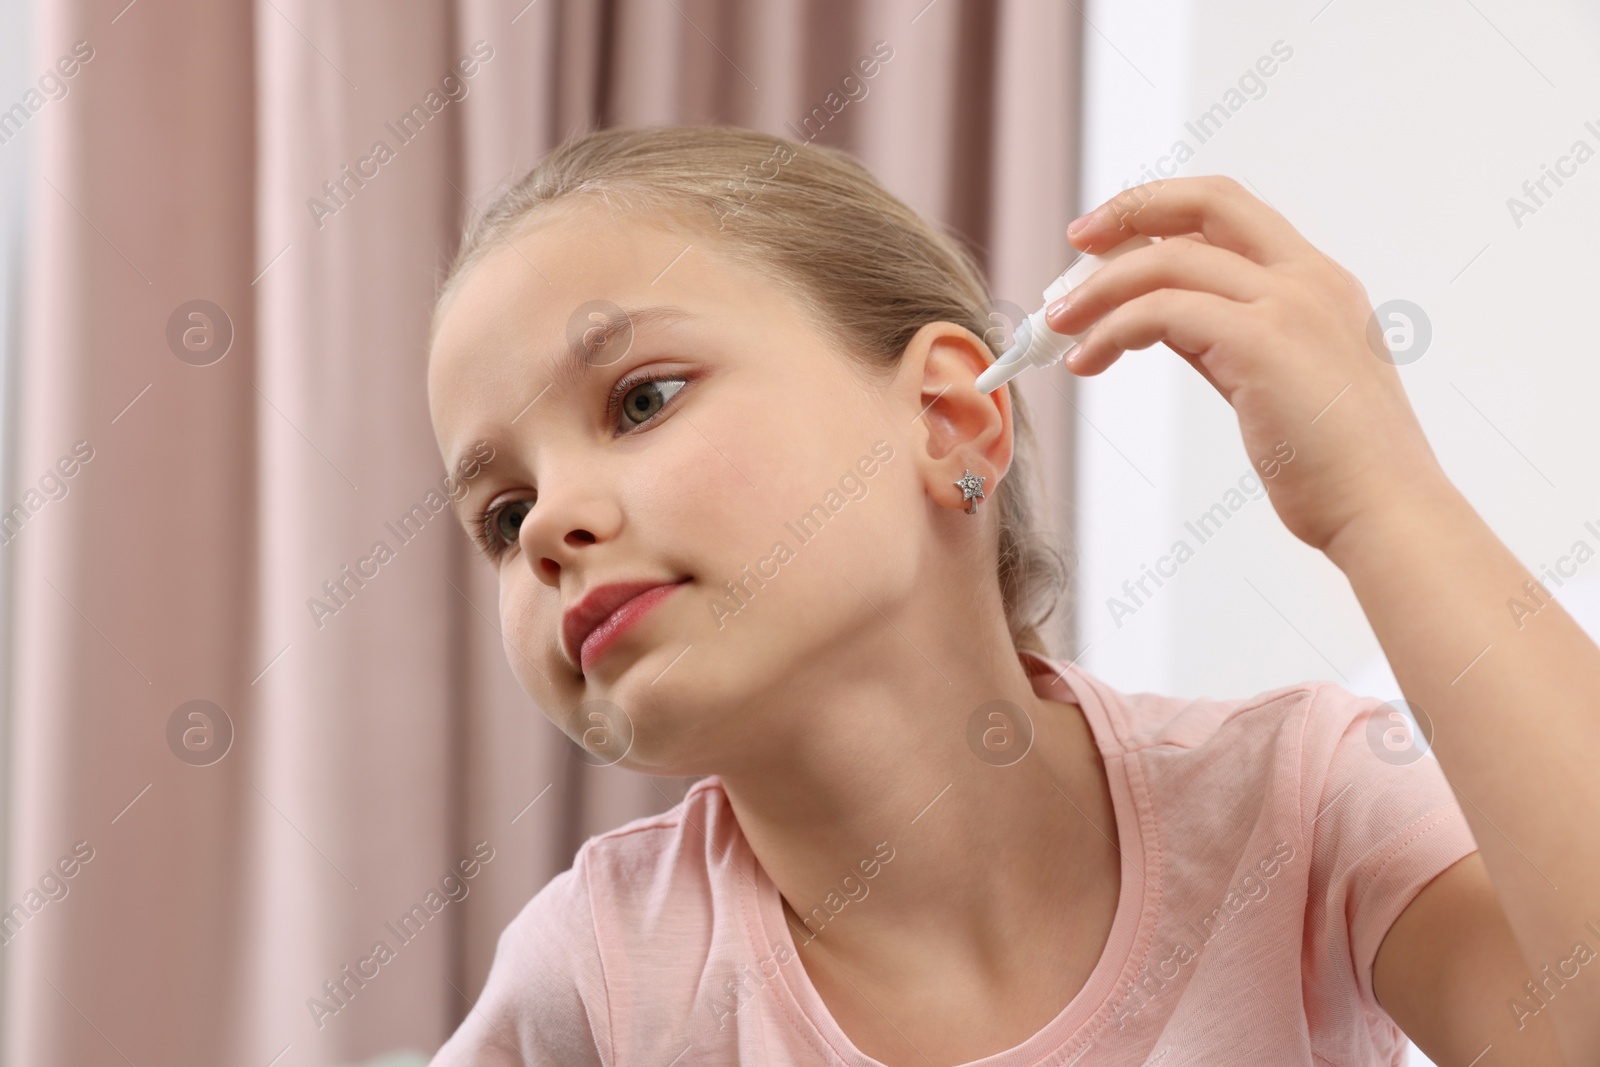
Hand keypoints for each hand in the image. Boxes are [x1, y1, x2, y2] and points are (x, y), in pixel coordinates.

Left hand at [1048, 175, 1449, 554]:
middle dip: (1130, 210)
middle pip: (1206, 203)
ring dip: (1099, 289)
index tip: (1108, 236)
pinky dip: (1111, 329)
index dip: (1164, 209)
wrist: (1385, 512)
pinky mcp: (1261, 342)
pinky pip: (1161, 312)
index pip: (1231, 212)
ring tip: (1058, 327)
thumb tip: (1161, 319)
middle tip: (1073, 242)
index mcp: (1320, 283)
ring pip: (1167, 262)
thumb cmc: (1335, 466)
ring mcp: (1289, 304)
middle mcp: (1309, 279)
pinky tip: (1088, 359)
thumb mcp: (1275, 381)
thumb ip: (1225, 339)